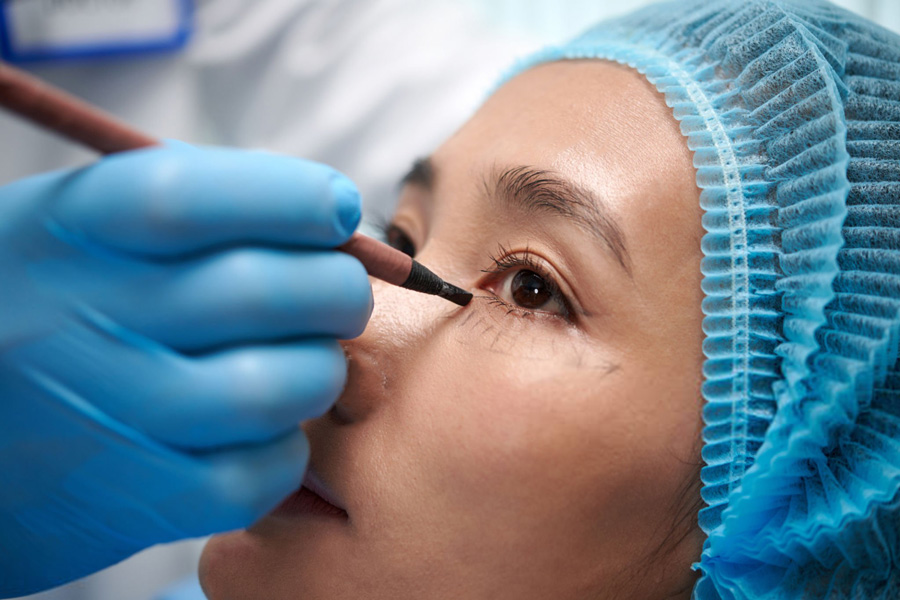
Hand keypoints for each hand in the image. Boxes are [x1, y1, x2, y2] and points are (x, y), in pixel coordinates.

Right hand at [0, 144, 371, 596]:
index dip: (293, 196)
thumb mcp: (83, 229)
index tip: (338, 207)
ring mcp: (111, 414)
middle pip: (255, 292)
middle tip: (341, 294)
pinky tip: (272, 428)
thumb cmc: (52, 308)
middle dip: (336, 287)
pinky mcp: (137, 497)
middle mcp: (85, 319)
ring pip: (273, 388)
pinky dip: (288, 450)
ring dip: (321, 371)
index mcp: (70, 231)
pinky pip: (256, 475)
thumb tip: (332, 214)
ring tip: (310, 362)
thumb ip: (198, 208)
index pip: (193, 197)